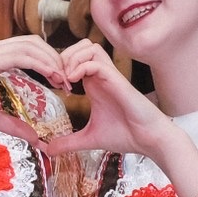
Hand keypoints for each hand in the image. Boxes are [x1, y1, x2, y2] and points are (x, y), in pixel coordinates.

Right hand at [0, 34, 64, 144]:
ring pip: (30, 46)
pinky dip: (39, 63)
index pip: (29, 49)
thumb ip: (13, 125)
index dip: (49, 61)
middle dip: (54, 58)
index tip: (62, 82)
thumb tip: (36, 140)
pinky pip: (20, 56)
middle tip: (68, 80)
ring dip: (51, 60)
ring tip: (64, 79)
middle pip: (34, 42)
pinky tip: (51, 76)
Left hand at [46, 39, 175, 159]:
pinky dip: (81, 67)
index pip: (75, 58)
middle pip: (81, 45)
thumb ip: (69, 142)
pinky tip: (74, 83)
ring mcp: (110, 76)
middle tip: (58, 78)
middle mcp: (102, 76)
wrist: (148, 139)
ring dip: (72, 59)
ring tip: (66, 79)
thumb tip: (49, 151)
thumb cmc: (125, 135)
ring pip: (90, 47)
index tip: (54, 86)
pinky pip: (97, 62)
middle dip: (64, 57)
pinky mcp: (117, 80)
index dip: (59, 66)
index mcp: (94, 84)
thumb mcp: (89, 139)